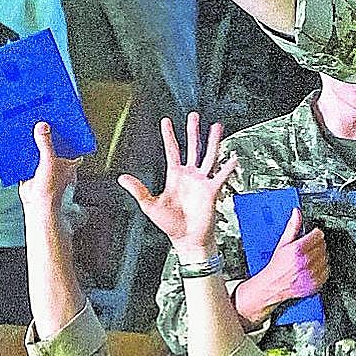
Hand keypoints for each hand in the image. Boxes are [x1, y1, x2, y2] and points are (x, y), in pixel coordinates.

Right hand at [18, 122, 80, 215]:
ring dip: (34, 142)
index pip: (73, 142)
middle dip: (48, 134)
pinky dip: (23, 151)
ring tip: (27, 126)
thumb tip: (43, 127)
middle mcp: (59, 162)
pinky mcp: (32, 170)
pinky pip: (27, 157)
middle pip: (54, 144)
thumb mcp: (49, 161)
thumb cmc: (51, 188)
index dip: (69, 132)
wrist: (36, 204)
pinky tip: (17, 142)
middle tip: (41, 119)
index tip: (63, 120)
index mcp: (70, 160)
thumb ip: (46, 144)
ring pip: (40, 150)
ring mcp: (45, 166)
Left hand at [119, 113, 238, 256]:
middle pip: (192, 147)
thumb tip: (122, 178)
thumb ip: (138, 190)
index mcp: (174, 176)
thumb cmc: (170, 224)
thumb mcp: (150, 205)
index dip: (169, 136)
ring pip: (208, 155)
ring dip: (212, 141)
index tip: (166, 121)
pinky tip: (233, 157)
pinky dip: (227, 167)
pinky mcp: (212, 190)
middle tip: (194, 116)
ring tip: (216, 127)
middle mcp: (189, 175)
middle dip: (192, 131)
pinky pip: (221, 175)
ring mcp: (202, 181)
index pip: (171, 151)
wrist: (187, 239)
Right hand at [236, 208, 328, 324]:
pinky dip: (321, 268)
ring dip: (319, 256)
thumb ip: (292, 227)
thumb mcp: (282, 243)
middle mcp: (306, 262)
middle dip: (316, 245)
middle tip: (307, 249)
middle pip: (323, 245)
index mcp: (298, 250)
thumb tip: (297, 213)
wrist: (272, 285)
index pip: (318, 235)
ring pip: (326, 257)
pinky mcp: (316, 283)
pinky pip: (327, 270)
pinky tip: (312, 267)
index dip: (315, 234)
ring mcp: (311, 273)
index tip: (311, 236)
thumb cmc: (277, 265)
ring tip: (308, 259)